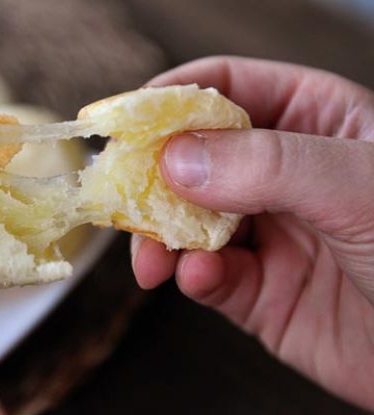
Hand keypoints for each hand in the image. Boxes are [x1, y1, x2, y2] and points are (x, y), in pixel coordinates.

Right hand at [131, 56, 373, 409]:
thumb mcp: (358, 186)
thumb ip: (267, 165)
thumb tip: (176, 158)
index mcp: (315, 122)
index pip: (228, 88)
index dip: (172, 99)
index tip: (124, 123)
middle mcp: (284, 175)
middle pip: (195, 157)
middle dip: (153, 177)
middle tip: (121, 195)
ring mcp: (270, 234)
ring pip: (189, 221)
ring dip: (161, 236)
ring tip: (152, 256)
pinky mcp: (261, 292)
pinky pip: (210, 277)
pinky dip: (193, 278)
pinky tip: (197, 278)